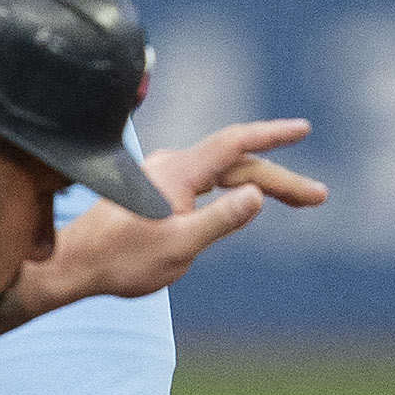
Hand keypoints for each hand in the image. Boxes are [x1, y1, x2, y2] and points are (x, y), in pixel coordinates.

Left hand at [0, 119, 326, 334]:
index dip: (272, 134)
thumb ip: (221, 220)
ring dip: (261, 183)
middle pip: (237, 163)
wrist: (74, 266)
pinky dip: (235, 188)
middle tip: (319, 198)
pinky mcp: (156, 192)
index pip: (235, 144)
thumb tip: (257, 195)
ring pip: (223, 174)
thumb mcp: (180, 248)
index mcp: (179, 173)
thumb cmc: (122, 260)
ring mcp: (163, 178)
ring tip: (299, 200)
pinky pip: (207, 182)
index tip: (304, 128)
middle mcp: (172, 167)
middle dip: (281, 178)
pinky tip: (245, 201)